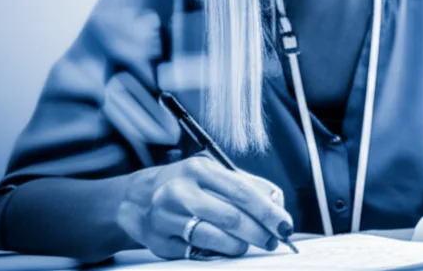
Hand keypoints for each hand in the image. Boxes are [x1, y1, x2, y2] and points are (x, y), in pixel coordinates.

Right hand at [117, 154, 292, 258]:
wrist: (137, 199)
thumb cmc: (187, 185)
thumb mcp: (213, 173)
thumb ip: (246, 184)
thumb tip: (277, 202)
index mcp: (199, 169)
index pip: (241, 191)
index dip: (267, 211)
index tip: (285, 224)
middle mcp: (180, 191)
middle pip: (230, 217)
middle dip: (259, 232)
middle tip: (273, 240)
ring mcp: (166, 218)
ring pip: (214, 238)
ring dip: (239, 245)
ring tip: (249, 244)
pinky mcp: (159, 242)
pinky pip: (197, 252)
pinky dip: (217, 253)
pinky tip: (225, 250)